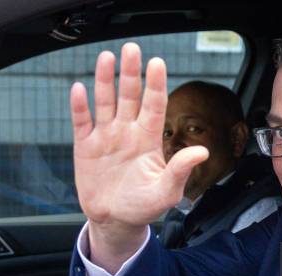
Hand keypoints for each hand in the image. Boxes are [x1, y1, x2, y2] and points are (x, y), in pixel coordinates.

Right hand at [71, 43, 208, 269]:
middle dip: (131, 73)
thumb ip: (180, 170)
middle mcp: (128, 132)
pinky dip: (80, 106)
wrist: (115, 220)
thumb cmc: (143, 207)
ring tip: (107, 58)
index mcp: (149, 139)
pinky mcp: (85, 146)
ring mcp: (106, 137)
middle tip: (132, 49)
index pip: (154, 106)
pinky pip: (82, 121)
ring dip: (105, 80)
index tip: (158, 63)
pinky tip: (79, 88)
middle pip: (130, 96)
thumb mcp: (166, 192)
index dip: (155, 85)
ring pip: (105, 102)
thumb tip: (202, 152)